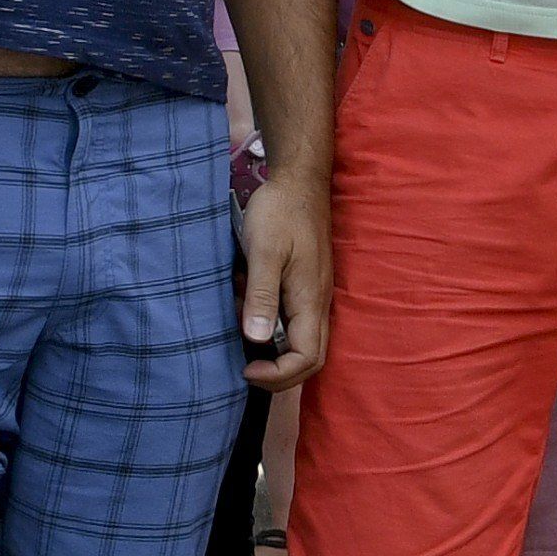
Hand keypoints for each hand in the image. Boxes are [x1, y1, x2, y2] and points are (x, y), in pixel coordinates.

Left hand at [237, 170, 330, 391]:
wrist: (298, 180)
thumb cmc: (280, 213)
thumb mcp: (265, 252)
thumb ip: (262, 296)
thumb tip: (255, 340)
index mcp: (310, 299)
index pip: (307, 358)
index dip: (278, 375)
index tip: (245, 368)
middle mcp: (317, 302)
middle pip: (311, 357)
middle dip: (277, 373)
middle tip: (243, 365)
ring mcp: (313, 293)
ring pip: (301, 340)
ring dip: (269, 346)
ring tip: (239, 323)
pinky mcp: (305, 284)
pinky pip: (292, 320)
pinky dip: (268, 323)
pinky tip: (246, 301)